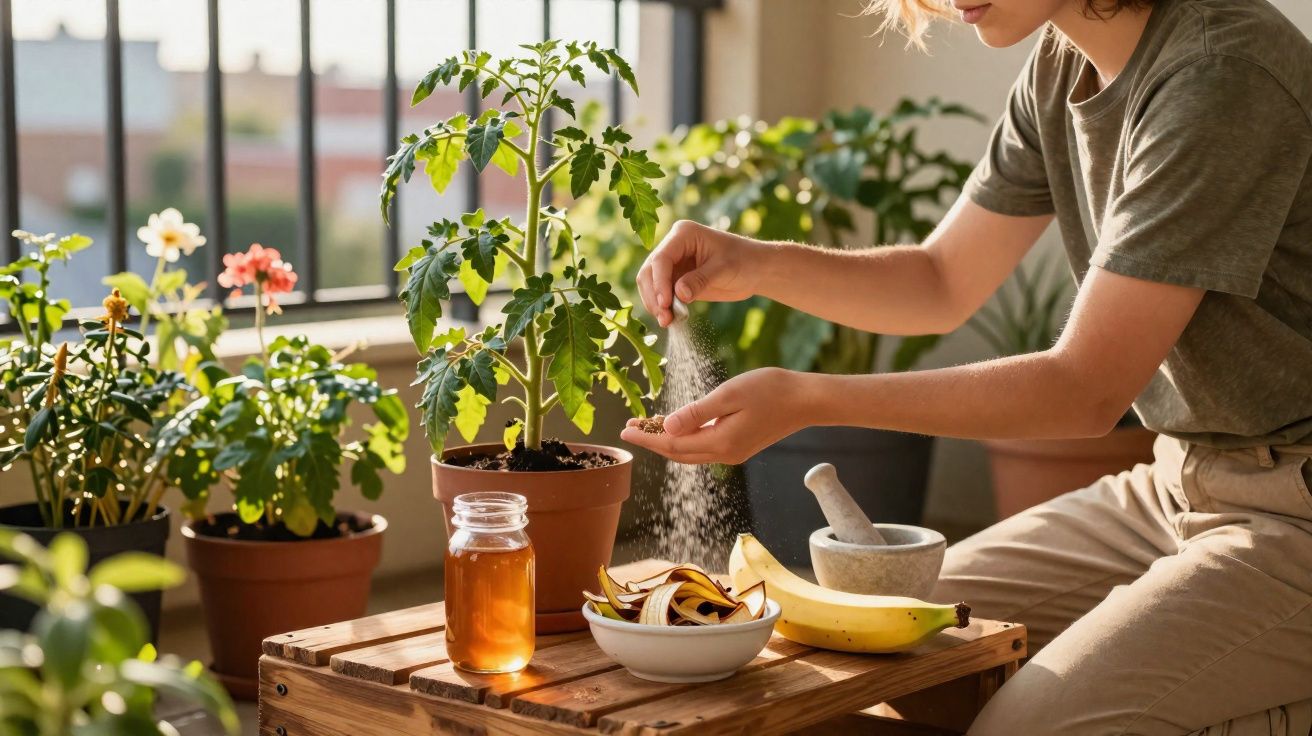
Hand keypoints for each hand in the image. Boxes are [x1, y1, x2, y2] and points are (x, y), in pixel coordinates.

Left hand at [619, 368, 810, 464]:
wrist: (805, 401)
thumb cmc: (770, 390)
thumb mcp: (729, 395)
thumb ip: (697, 413)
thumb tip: (667, 428)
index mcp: (720, 443)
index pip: (672, 446)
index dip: (647, 439)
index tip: (625, 430)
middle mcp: (725, 454)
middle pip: (678, 454)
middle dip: (652, 442)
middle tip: (629, 427)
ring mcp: (733, 453)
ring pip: (690, 452)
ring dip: (667, 440)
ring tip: (647, 425)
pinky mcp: (739, 446)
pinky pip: (703, 446)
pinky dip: (685, 438)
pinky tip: (677, 425)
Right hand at [636, 220, 766, 326]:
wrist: (756, 270)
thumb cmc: (744, 261)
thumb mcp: (724, 269)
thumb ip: (700, 280)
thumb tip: (679, 294)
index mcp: (683, 234)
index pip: (661, 259)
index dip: (659, 282)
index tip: (665, 304)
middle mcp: (673, 246)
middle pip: (649, 271)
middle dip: (654, 295)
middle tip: (664, 318)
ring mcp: (673, 263)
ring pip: (651, 284)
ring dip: (655, 304)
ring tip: (667, 322)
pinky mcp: (676, 279)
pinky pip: (662, 294)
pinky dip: (663, 308)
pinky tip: (671, 320)